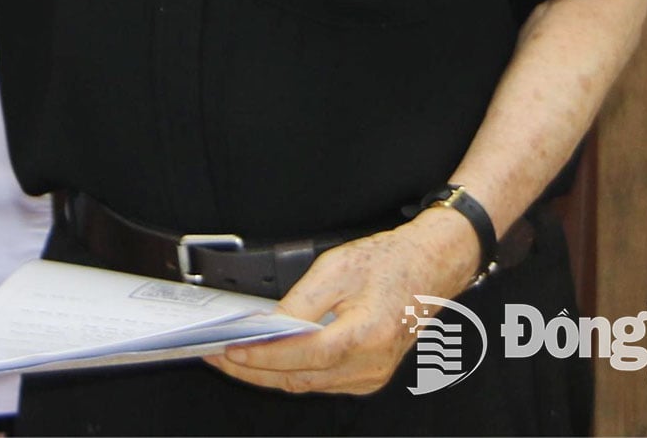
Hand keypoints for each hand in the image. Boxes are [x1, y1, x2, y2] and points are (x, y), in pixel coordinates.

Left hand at [209, 210, 480, 395]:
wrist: (428, 269)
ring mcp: (371, 375)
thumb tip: (267, 325)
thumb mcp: (336, 268)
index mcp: (365, 336)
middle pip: (299, 378)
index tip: (229, 351)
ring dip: (268, 375)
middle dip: (253, 371)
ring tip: (233, 358)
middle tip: (218, 356)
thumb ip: (300, 302)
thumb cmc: (388, 263)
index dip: (261, 357)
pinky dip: (290, 373)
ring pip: (307, 384)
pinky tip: (268, 360)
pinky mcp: (368, 376)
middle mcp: (370, 365)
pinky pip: (320, 381)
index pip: (301, 356)